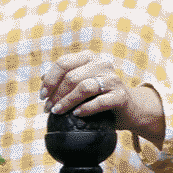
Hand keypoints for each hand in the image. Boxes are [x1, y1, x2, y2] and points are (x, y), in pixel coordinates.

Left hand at [40, 51, 165, 146]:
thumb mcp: (81, 84)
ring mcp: (113, 79)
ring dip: (67, 101)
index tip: (42, 96)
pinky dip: (85, 109)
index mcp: (89, 58)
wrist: (130, 110)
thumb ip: (65, 79)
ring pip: (84, 87)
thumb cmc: (100, 96)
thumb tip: (42, 78)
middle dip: (56, 94)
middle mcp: (102, 64)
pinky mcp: (121, 96)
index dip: (50, 80)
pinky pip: (99, 101)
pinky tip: (77, 114)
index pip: (63, 63)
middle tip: (49, 108)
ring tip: (58, 112)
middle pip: (72, 77)